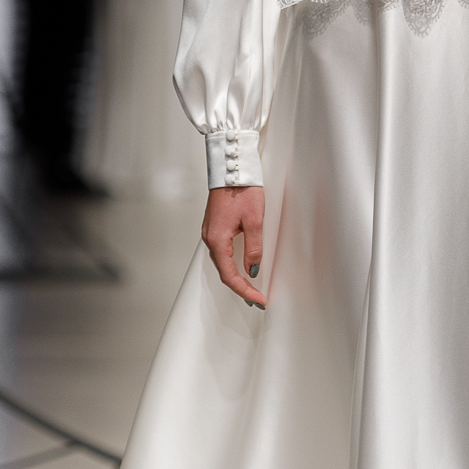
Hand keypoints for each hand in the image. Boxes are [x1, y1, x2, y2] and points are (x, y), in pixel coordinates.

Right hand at [202, 186, 265, 305]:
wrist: (231, 168)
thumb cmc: (242, 190)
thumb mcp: (254, 221)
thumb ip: (253, 248)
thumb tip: (252, 269)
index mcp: (218, 240)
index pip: (229, 275)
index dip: (244, 290)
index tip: (258, 300)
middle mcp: (210, 238)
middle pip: (224, 272)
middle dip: (240, 287)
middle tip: (257, 298)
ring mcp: (210, 233)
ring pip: (222, 262)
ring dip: (236, 277)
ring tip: (251, 288)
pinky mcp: (214, 227)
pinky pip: (222, 252)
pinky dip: (231, 264)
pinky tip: (241, 267)